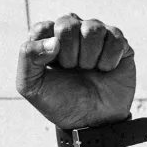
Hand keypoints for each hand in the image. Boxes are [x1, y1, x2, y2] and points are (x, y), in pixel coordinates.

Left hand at [16, 15, 134, 131]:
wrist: (92, 122)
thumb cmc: (61, 102)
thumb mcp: (31, 86)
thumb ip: (27, 57)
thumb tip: (54, 41)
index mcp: (48, 40)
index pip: (42, 28)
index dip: (47, 50)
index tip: (53, 68)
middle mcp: (72, 32)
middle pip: (66, 24)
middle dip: (68, 54)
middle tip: (72, 70)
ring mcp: (97, 36)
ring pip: (92, 28)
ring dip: (89, 57)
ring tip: (89, 70)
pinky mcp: (119, 43)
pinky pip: (115, 38)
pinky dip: (108, 60)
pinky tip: (105, 70)